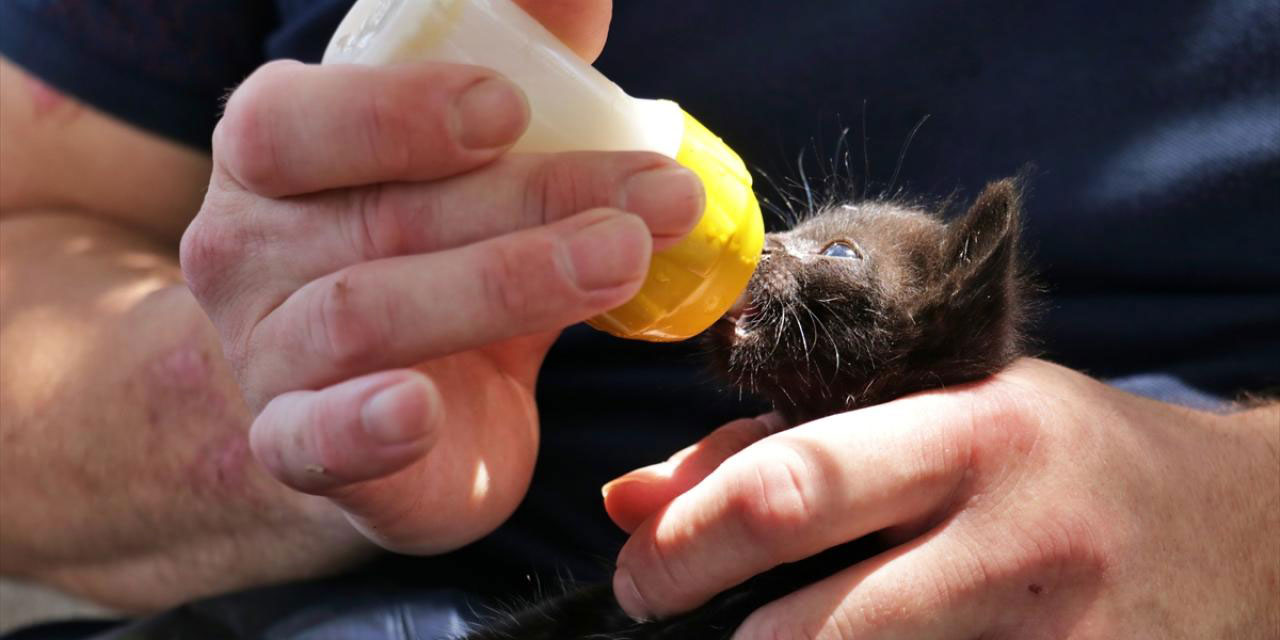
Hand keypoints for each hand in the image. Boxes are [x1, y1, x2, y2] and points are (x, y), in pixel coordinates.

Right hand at [181, 1, 702, 553]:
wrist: (371, 396)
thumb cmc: (421, 254)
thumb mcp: (462, 165)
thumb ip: (515, 74)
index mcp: (277, 153)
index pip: (299, 119)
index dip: (401, 111)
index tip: (511, 106)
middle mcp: (249, 246)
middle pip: (380, 215)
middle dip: (531, 199)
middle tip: (658, 193)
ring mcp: (265, 354)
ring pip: (363, 312)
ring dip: (505, 283)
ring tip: (622, 260)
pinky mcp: (296, 447)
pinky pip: (312, 441)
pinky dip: (363, 426)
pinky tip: (419, 412)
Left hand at [602, 359, 1279, 637]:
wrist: (1229, 529)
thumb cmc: (1054, 452)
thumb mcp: (937, 410)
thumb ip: (780, 446)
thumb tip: (630, 498)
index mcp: (971, 434)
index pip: (795, 486)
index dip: (687, 539)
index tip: (636, 567)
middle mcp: (1014, 542)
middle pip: (811, 619)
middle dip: (703, 621)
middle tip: (654, 609)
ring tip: (753, 633)